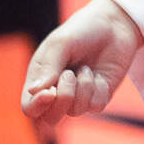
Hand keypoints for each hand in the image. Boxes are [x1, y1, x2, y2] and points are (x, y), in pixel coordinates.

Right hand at [21, 0, 143, 123]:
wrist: (113, 25)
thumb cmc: (81, 31)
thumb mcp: (61, 43)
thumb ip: (48, 67)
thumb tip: (35, 91)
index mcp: (39, 80)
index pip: (29, 108)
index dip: (37, 106)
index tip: (50, 92)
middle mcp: (57, 93)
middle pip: (51, 118)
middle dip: (63, 98)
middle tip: (70, 74)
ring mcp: (79, 97)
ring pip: (76, 111)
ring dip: (83, 88)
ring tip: (85, 68)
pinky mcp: (99, 97)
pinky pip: (96, 106)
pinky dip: (98, 89)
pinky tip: (99, 74)